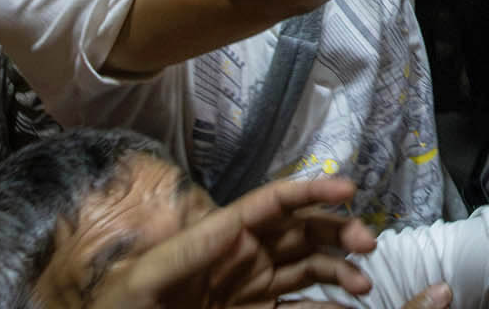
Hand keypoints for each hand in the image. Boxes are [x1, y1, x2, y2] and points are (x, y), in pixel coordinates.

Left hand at [82, 173, 378, 308]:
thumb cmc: (121, 308)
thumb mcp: (144, 279)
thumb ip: (187, 252)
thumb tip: (236, 228)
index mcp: (222, 236)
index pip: (273, 203)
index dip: (311, 191)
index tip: (347, 190)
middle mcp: (246, 256)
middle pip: (302, 232)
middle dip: (338, 231)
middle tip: (367, 244)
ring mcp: (253, 289)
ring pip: (309, 269)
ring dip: (340, 270)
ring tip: (364, 284)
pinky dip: (327, 307)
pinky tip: (348, 308)